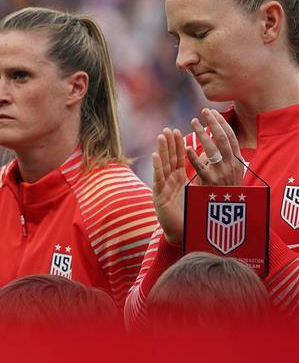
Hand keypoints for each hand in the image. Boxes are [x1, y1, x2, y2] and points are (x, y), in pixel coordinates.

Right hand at [152, 128, 187, 244]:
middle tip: (167, 128)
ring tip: (161, 136)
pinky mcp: (159, 197)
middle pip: (169, 159)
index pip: (178, 159)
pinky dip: (157, 167)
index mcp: (177, 180)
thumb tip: (207, 165)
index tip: (178, 131)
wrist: (180, 234)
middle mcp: (168, 182)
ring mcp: (162, 188)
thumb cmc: (188, 215)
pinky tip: (155, 155)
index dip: (177, 145)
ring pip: (163, 166)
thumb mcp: (194, 194)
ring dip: (162, 150)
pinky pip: (158, 180)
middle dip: (168, 144)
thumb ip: (197, 179)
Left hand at [186, 108, 244, 185]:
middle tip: (204, 111)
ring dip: (203, 134)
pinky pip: (201, 167)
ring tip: (193, 122)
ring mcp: (222, 174)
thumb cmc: (225, 189)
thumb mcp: (230, 171)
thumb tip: (215, 139)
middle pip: (224, 140)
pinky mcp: (210, 183)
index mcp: (237, 161)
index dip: (222, 124)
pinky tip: (187, 146)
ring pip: (213, 150)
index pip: (231, 137)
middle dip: (214, 124)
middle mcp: (232, 165)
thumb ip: (224, 156)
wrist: (225, 211)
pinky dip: (194, 156)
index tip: (213, 112)